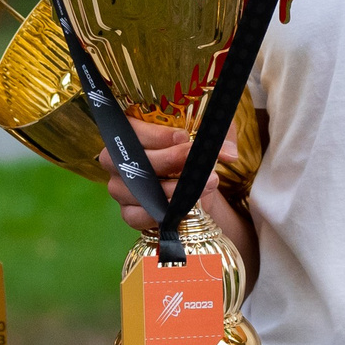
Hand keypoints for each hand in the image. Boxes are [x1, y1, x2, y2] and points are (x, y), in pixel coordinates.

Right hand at [99, 116, 234, 233]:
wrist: (196, 186)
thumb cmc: (195, 154)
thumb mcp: (210, 138)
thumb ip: (220, 138)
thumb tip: (227, 154)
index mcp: (130, 132)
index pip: (131, 129)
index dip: (156, 134)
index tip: (184, 137)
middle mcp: (117, 159)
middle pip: (132, 160)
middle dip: (167, 160)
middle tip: (195, 159)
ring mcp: (120, 187)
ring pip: (136, 189)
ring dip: (171, 188)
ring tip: (201, 185)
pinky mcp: (128, 212)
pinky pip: (135, 216)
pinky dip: (159, 213)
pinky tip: (182, 208)